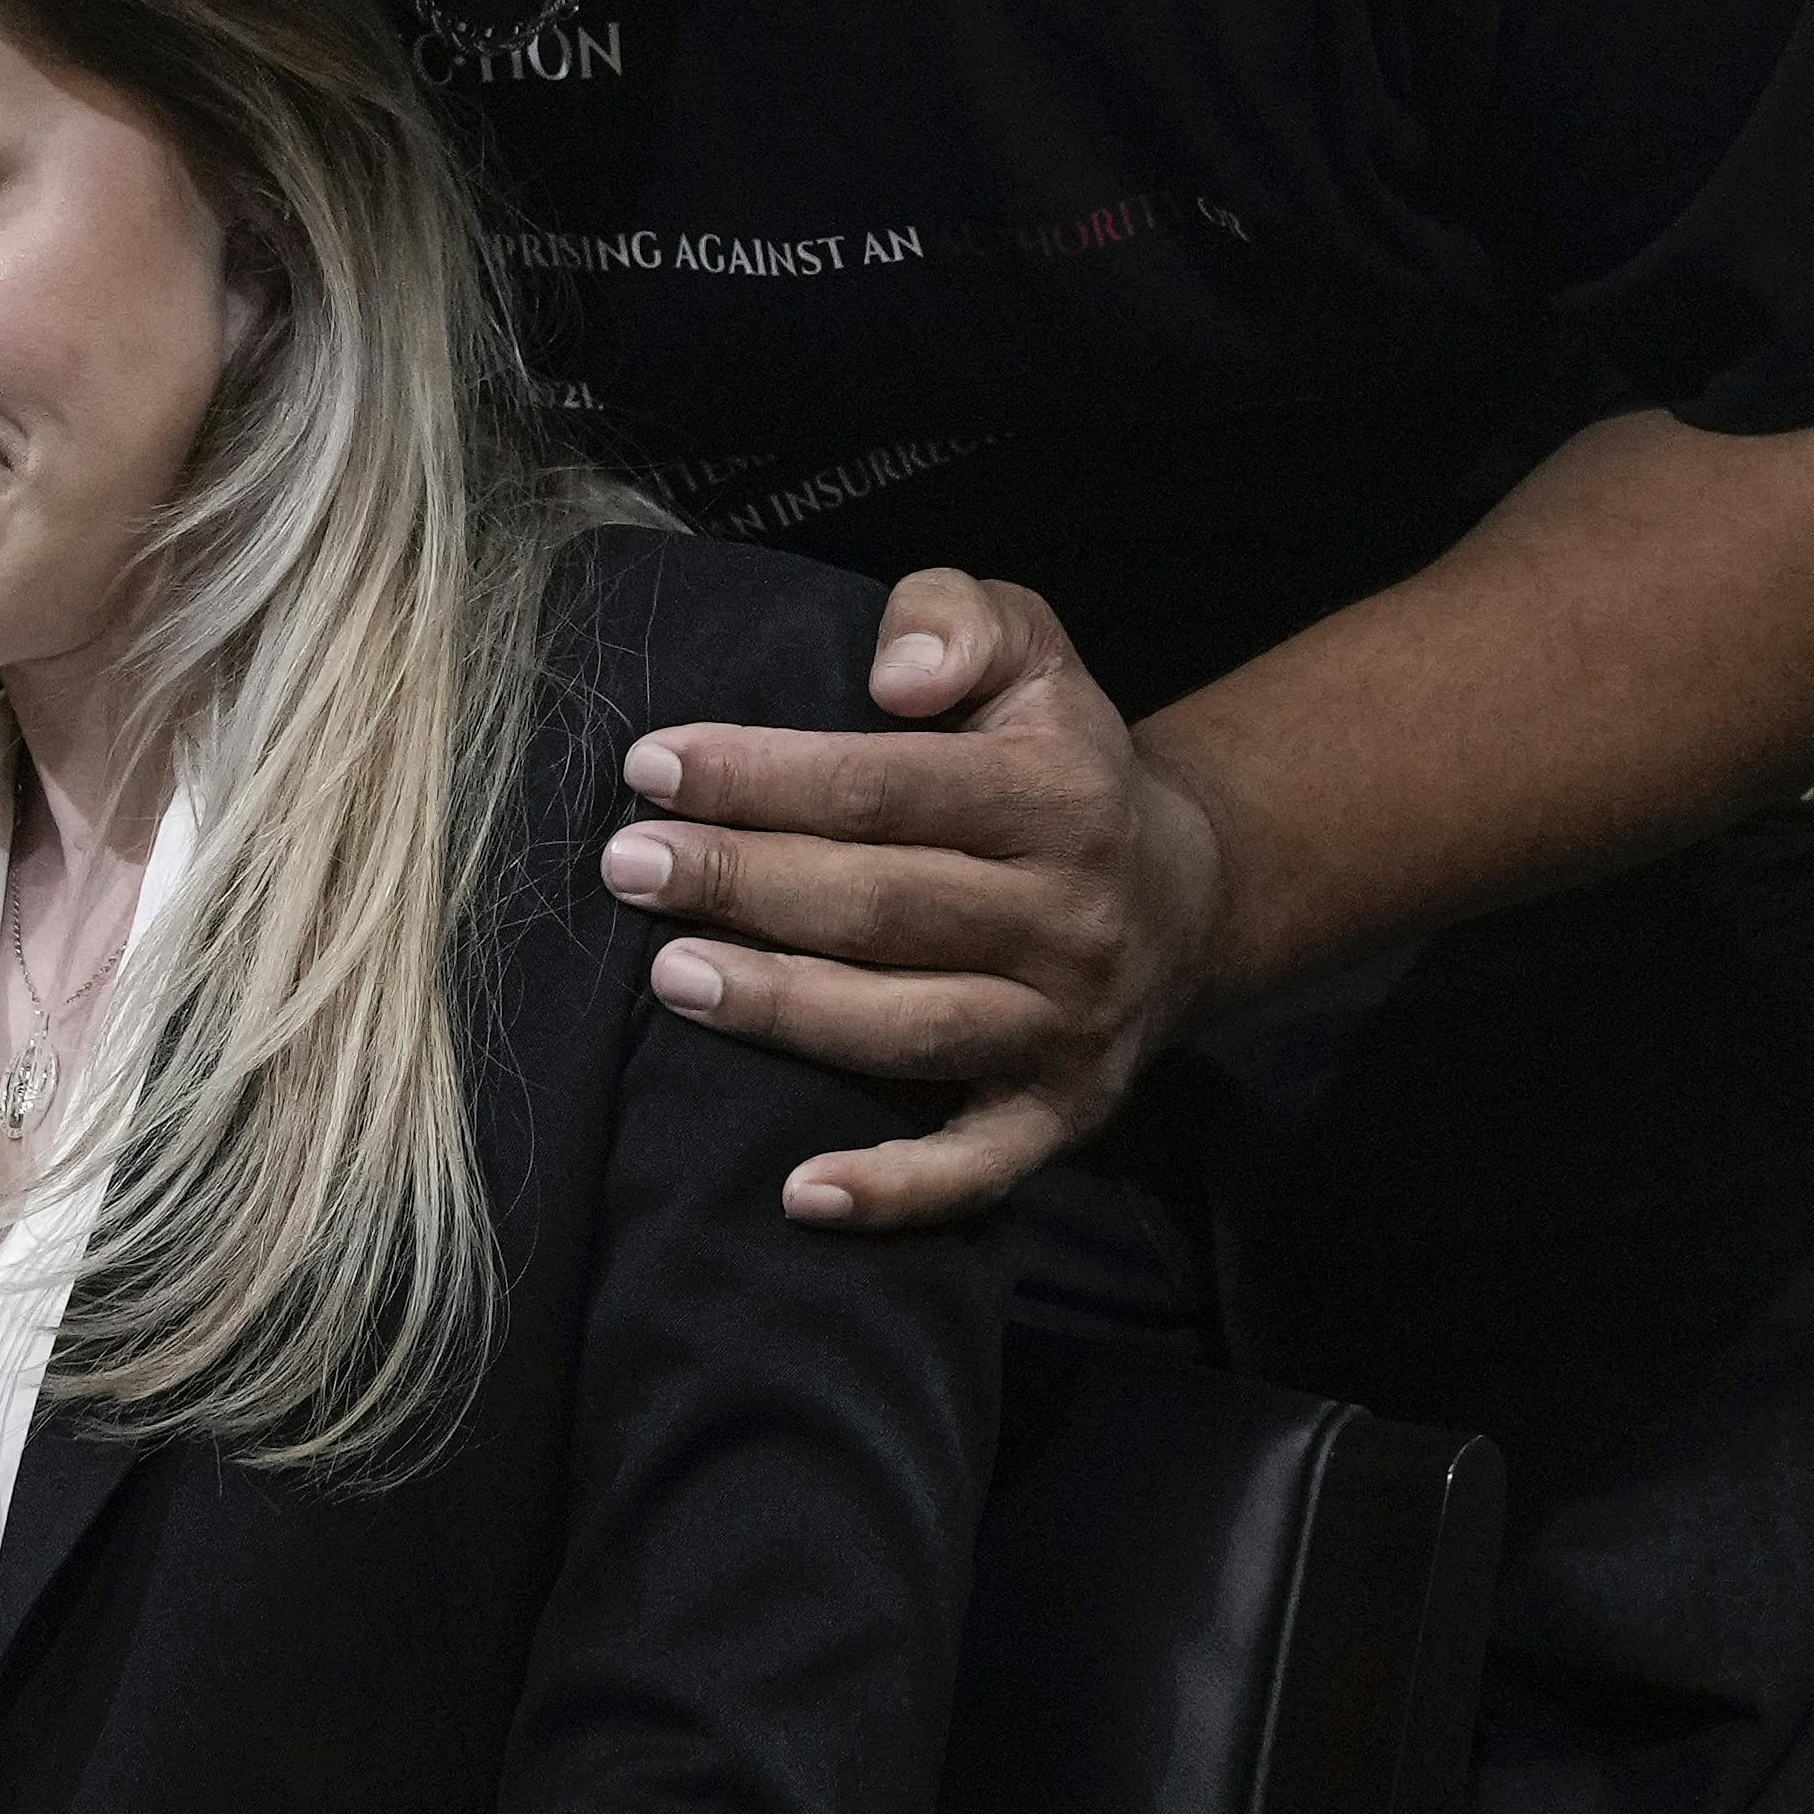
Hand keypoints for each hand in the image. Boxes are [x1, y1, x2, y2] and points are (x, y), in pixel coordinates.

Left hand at [601, 570, 1226, 1226]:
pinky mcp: (1063, 1114)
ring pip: (905, 1030)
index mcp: (1061, 793)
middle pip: (879, 906)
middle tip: (627, 867)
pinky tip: (799, 1194)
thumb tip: (896, 678)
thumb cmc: (1059, 758)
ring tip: (669, 975)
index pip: (882, 785)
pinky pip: (977, 1169)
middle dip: (739, 883)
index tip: (651, 768)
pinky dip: (893, 1193)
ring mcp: (1068, 1025)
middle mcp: (1073, 917)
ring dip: (779, 1009)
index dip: (759, 775)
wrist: (1186, 894)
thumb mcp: (1031, 648)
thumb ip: (960, 619)